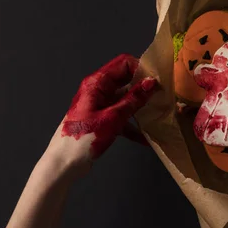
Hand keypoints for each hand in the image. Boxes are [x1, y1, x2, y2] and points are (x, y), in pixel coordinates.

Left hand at [46, 54, 157, 176]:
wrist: (64, 164)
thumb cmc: (84, 138)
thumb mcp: (113, 118)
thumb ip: (134, 99)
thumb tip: (152, 82)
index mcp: (97, 83)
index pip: (123, 63)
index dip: (141, 69)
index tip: (158, 81)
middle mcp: (98, 89)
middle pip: (126, 80)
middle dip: (144, 88)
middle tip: (163, 97)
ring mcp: (100, 105)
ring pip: (125, 99)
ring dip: (140, 107)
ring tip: (159, 114)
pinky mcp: (101, 119)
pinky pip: (121, 116)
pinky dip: (132, 124)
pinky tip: (145, 138)